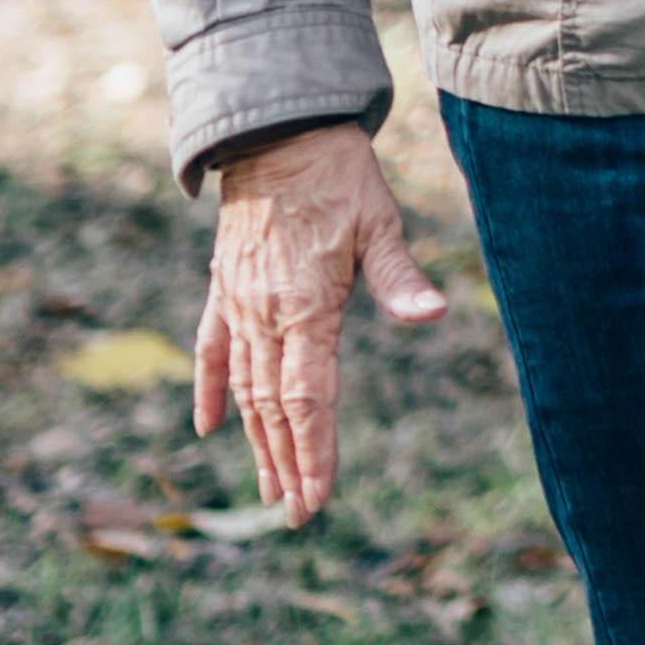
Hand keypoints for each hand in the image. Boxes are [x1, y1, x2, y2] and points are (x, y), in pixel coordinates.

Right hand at [195, 122, 451, 518]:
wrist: (277, 131)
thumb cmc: (338, 176)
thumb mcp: (380, 222)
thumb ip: (401, 277)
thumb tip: (435, 312)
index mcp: (306, 305)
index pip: (309, 397)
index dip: (314, 451)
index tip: (317, 496)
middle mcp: (265, 314)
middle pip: (274, 407)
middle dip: (287, 464)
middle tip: (297, 513)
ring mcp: (238, 304)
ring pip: (245, 388)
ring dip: (256, 441)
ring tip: (268, 488)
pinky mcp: (223, 289)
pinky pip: (210, 349)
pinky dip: (209, 389)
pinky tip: (209, 428)